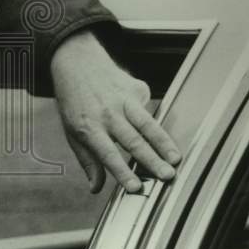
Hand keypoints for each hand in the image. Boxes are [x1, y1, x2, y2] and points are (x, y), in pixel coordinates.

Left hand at [50, 31, 181, 193]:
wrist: (76, 60)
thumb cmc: (74, 101)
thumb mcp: (72, 130)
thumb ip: (87, 160)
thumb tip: (95, 188)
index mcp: (89, 126)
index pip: (108, 153)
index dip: (122, 171)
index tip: (135, 188)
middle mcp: (107, 112)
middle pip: (133, 139)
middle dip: (152, 160)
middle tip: (168, 176)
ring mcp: (123, 98)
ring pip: (147, 123)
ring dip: (163, 142)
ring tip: (176, 158)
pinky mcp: (136, 87)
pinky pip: (147, 108)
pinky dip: (152, 121)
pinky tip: (154, 130)